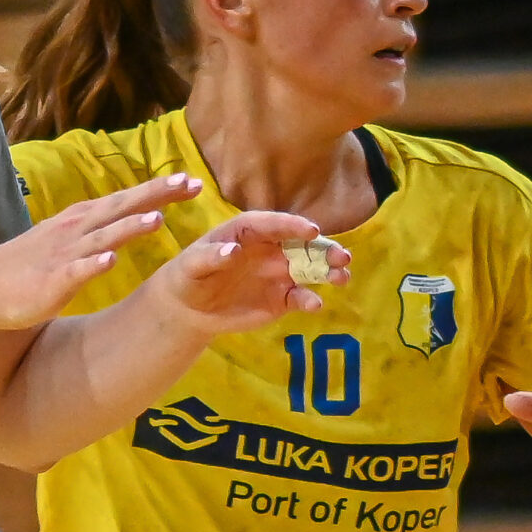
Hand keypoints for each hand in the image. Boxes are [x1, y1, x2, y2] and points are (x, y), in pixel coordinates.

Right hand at [0, 176, 202, 332]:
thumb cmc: (28, 266)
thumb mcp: (66, 240)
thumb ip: (96, 231)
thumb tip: (127, 221)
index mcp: (82, 220)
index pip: (126, 199)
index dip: (158, 189)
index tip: (191, 180)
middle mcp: (76, 230)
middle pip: (122, 208)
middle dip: (156, 195)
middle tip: (189, 183)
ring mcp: (65, 255)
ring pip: (102, 238)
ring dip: (128, 228)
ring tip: (157, 220)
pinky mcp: (52, 282)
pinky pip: (76, 272)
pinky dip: (93, 265)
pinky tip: (110, 261)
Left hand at [149, 212, 351, 337]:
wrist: (191, 307)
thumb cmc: (189, 276)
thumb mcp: (192, 265)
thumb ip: (210, 256)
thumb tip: (232, 250)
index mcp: (250, 230)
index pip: (275, 224)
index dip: (294, 226)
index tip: (311, 230)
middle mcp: (271, 248)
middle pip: (302, 245)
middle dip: (324, 248)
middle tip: (342, 256)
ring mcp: (279, 273)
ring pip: (310, 269)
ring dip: (328, 272)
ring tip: (342, 277)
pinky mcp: (281, 298)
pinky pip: (300, 297)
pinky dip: (309, 300)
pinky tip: (315, 306)